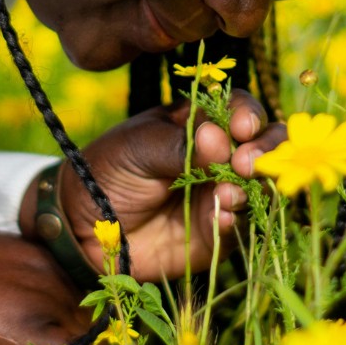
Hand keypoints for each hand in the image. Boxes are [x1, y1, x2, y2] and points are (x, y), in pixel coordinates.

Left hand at [44, 90, 285, 282]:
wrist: (81, 225)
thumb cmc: (109, 170)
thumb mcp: (137, 146)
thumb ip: (179, 144)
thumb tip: (220, 139)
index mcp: (200, 123)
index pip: (239, 110)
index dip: (247, 116)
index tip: (241, 128)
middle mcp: (219, 157)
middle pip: (264, 146)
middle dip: (264, 151)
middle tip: (246, 163)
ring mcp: (221, 195)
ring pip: (260, 187)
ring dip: (252, 187)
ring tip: (227, 193)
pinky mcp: (216, 234)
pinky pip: (237, 227)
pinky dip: (234, 221)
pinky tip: (220, 217)